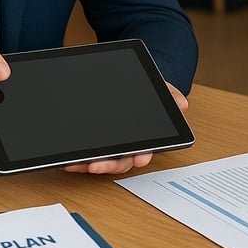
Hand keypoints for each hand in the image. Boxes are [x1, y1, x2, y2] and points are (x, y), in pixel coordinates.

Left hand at [61, 81, 189, 174]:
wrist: (124, 82)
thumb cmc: (141, 90)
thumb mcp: (155, 87)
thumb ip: (167, 94)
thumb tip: (180, 104)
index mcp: (142, 138)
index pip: (143, 151)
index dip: (141, 156)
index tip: (140, 158)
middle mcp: (125, 148)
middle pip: (119, 162)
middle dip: (107, 165)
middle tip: (95, 165)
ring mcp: (107, 149)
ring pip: (99, 163)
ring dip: (86, 164)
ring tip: (75, 162)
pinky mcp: (90, 147)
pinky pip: (83, 157)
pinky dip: (75, 160)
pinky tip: (67, 158)